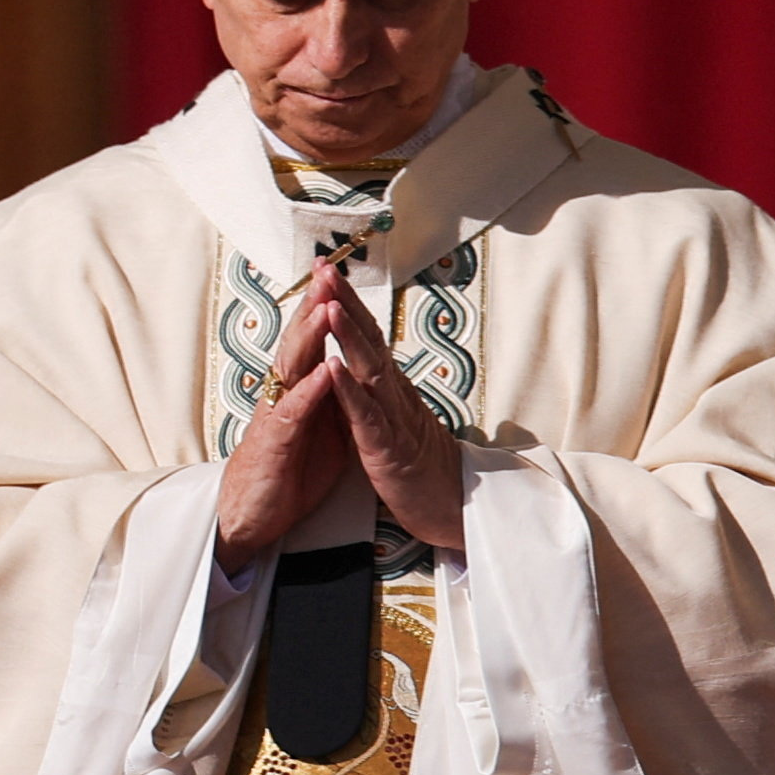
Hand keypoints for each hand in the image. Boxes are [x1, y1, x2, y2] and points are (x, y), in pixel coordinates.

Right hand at [216, 262, 350, 563]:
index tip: (338, 273)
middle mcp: (282, 394)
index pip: (310, 339)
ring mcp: (276, 416)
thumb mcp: (318, 426)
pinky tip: (322, 371)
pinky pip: (292, 413)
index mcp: (297, 388)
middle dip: (313, 304)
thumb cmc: (285, 471)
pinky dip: (308, 391)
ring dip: (309, 337)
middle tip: (326, 269)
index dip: (323, 305)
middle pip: (298, 341)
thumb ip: (331, 395)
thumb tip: (349, 368)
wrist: (251, 516)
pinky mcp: (275, 444)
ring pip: (292, 368)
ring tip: (325, 306)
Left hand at [321, 269, 465, 549]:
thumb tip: (358, 359)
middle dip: (345, 302)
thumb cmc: (418, 465)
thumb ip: (375, 389)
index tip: (325, 271)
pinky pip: (366, 416)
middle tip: (324, 267)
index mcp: (388, 387)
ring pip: (368, 369)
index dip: (346, 302)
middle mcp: (392, 394)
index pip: (366, 335)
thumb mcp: (391, 419)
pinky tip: (332, 366)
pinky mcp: (387, 449)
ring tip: (328, 304)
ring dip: (348, 336)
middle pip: (368, 339)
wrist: (451, 507)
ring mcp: (392, 419)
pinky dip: (348, 390)